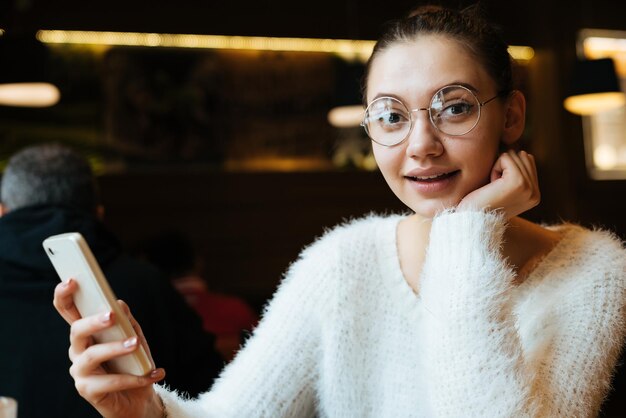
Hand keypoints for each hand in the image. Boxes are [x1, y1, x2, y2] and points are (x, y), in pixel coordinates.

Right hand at [53, 279, 165, 417]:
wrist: (139, 399)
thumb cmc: (133, 364)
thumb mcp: (135, 338)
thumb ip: (127, 322)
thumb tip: (120, 303)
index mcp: (87, 333)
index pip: (69, 311)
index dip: (64, 295)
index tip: (71, 280)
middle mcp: (78, 350)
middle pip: (76, 330)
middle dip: (93, 321)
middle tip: (111, 315)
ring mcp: (80, 371)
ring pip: (92, 355)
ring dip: (116, 348)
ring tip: (135, 344)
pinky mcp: (87, 391)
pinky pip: (109, 382)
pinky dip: (134, 378)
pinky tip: (152, 374)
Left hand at [457, 150, 539, 218]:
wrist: (471, 220)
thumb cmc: (480, 203)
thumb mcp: (504, 190)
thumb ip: (517, 174)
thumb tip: (520, 152)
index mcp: (535, 195)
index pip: (528, 160)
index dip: (508, 168)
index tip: (498, 187)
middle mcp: (535, 192)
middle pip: (523, 156)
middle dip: (504, 166)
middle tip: (494, 187)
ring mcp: (529, 187)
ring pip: (515, 155)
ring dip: (498, 167)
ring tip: (493, 187)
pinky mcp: (518, 182)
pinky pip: (505, 157)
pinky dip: (494, 168)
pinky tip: (491, 185)